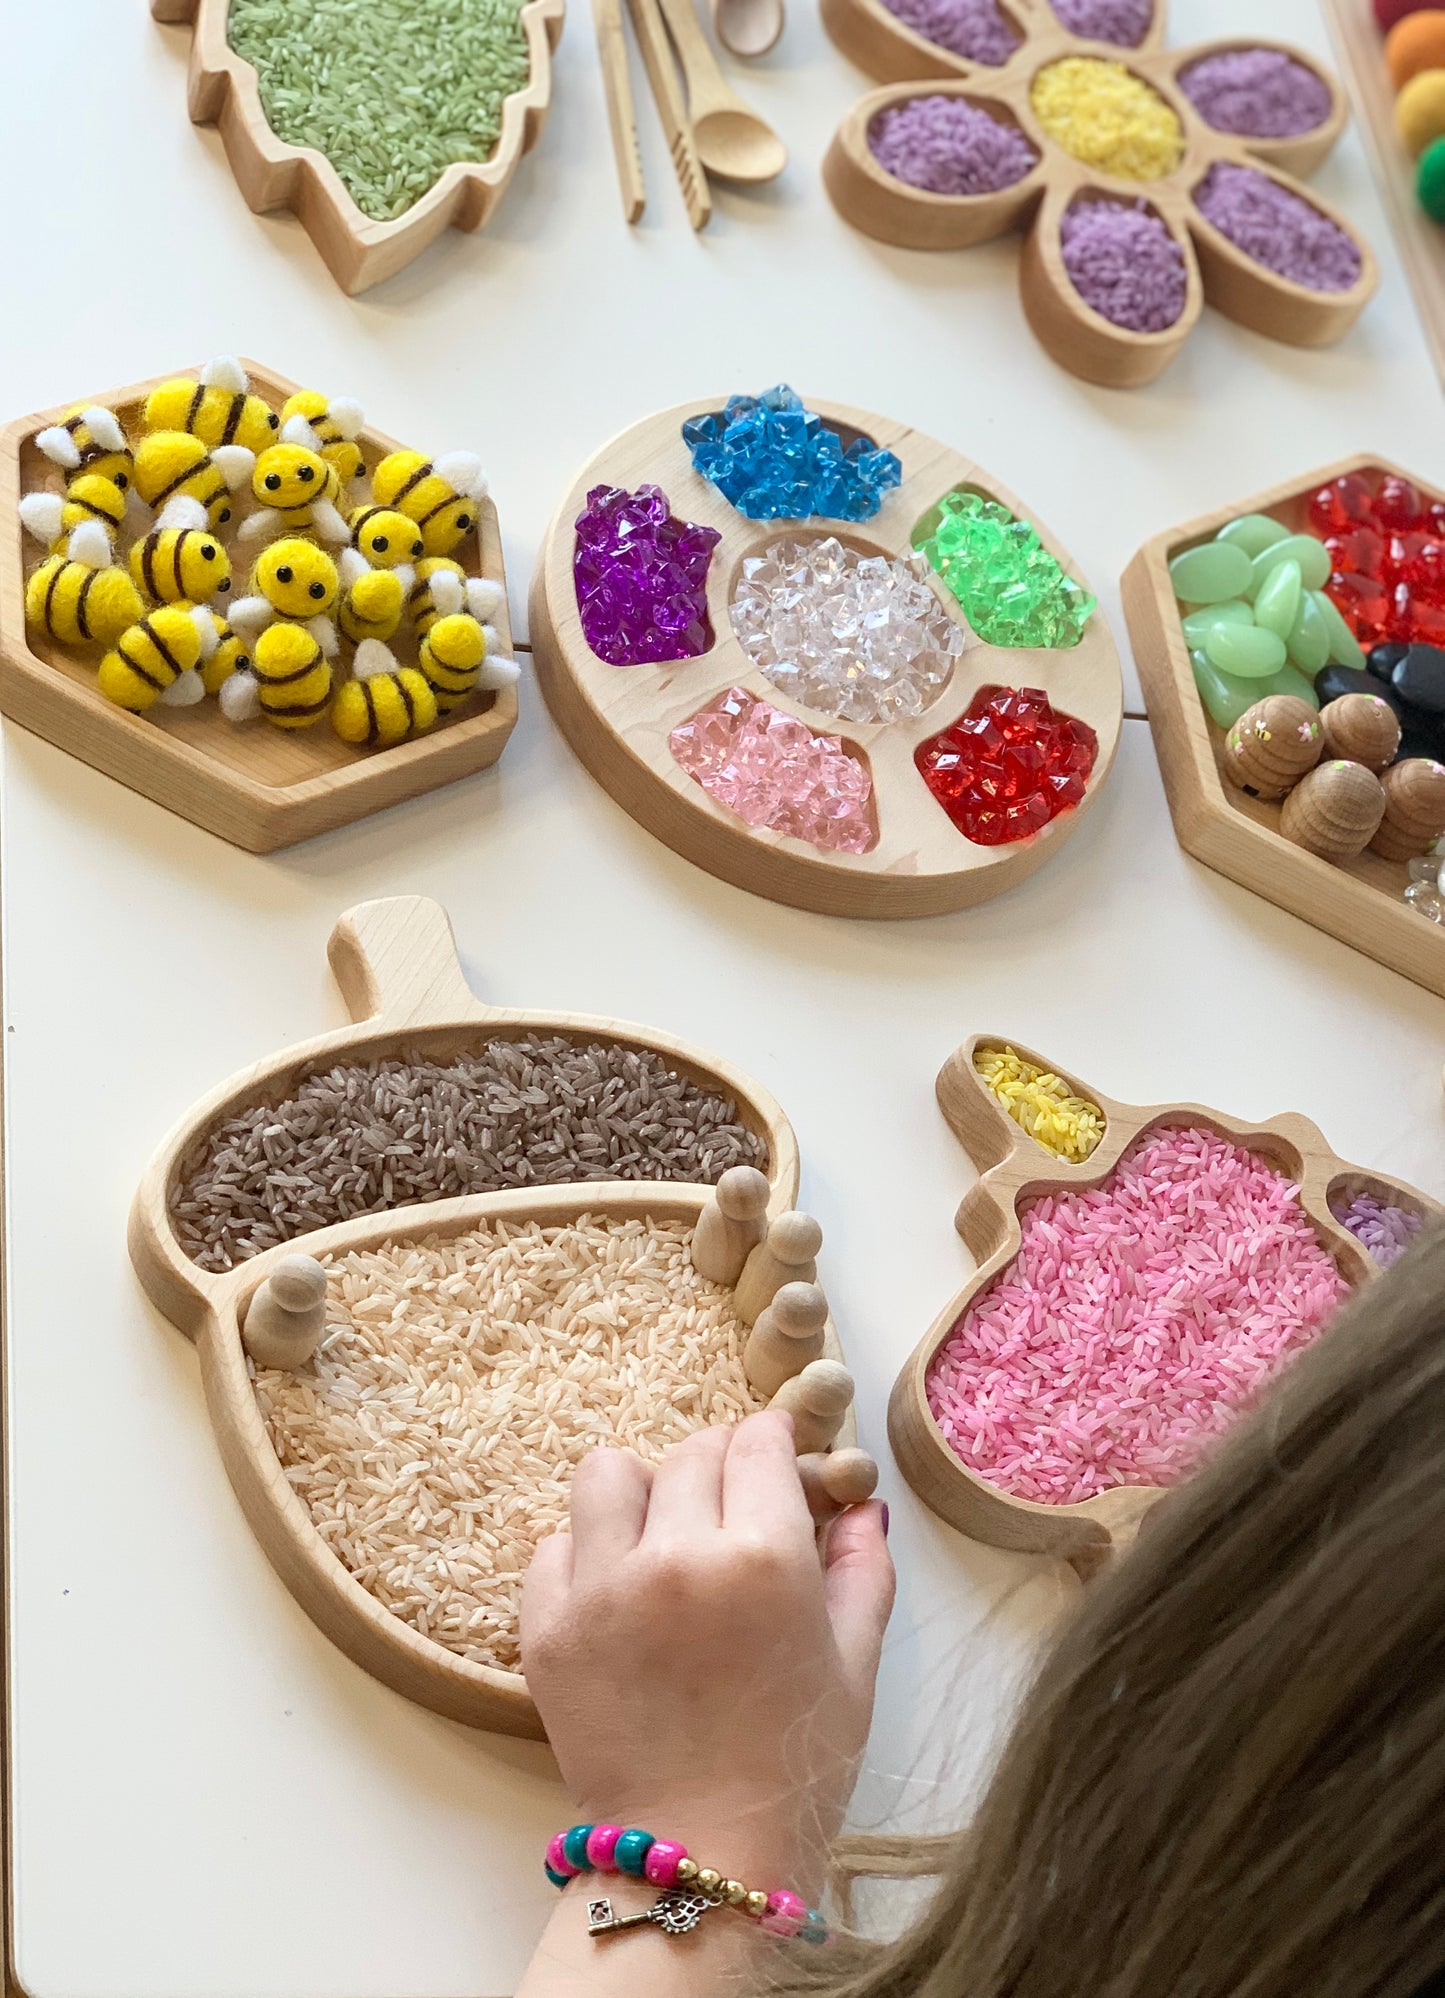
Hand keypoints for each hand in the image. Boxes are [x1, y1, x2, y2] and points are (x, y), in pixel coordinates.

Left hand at [521, 1410, 892, 1895]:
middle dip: (719, 1466)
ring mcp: (602, 1590)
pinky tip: (617, 1593)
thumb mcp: (855, 1665)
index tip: (775, 1460)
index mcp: (764, 1559)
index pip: (757, 1442)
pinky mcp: (546, 1629)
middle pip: (690, 1451)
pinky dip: (585, 1553)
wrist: (698, 1861)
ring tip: (661, 1536)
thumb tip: (859, 1503)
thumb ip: (863, 1568)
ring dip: (640, 1491)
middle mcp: (677, 1557)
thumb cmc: (793, 1767)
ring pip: (607, 1473)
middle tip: (730, 1509)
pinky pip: (554, 1544)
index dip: (773, 1442)